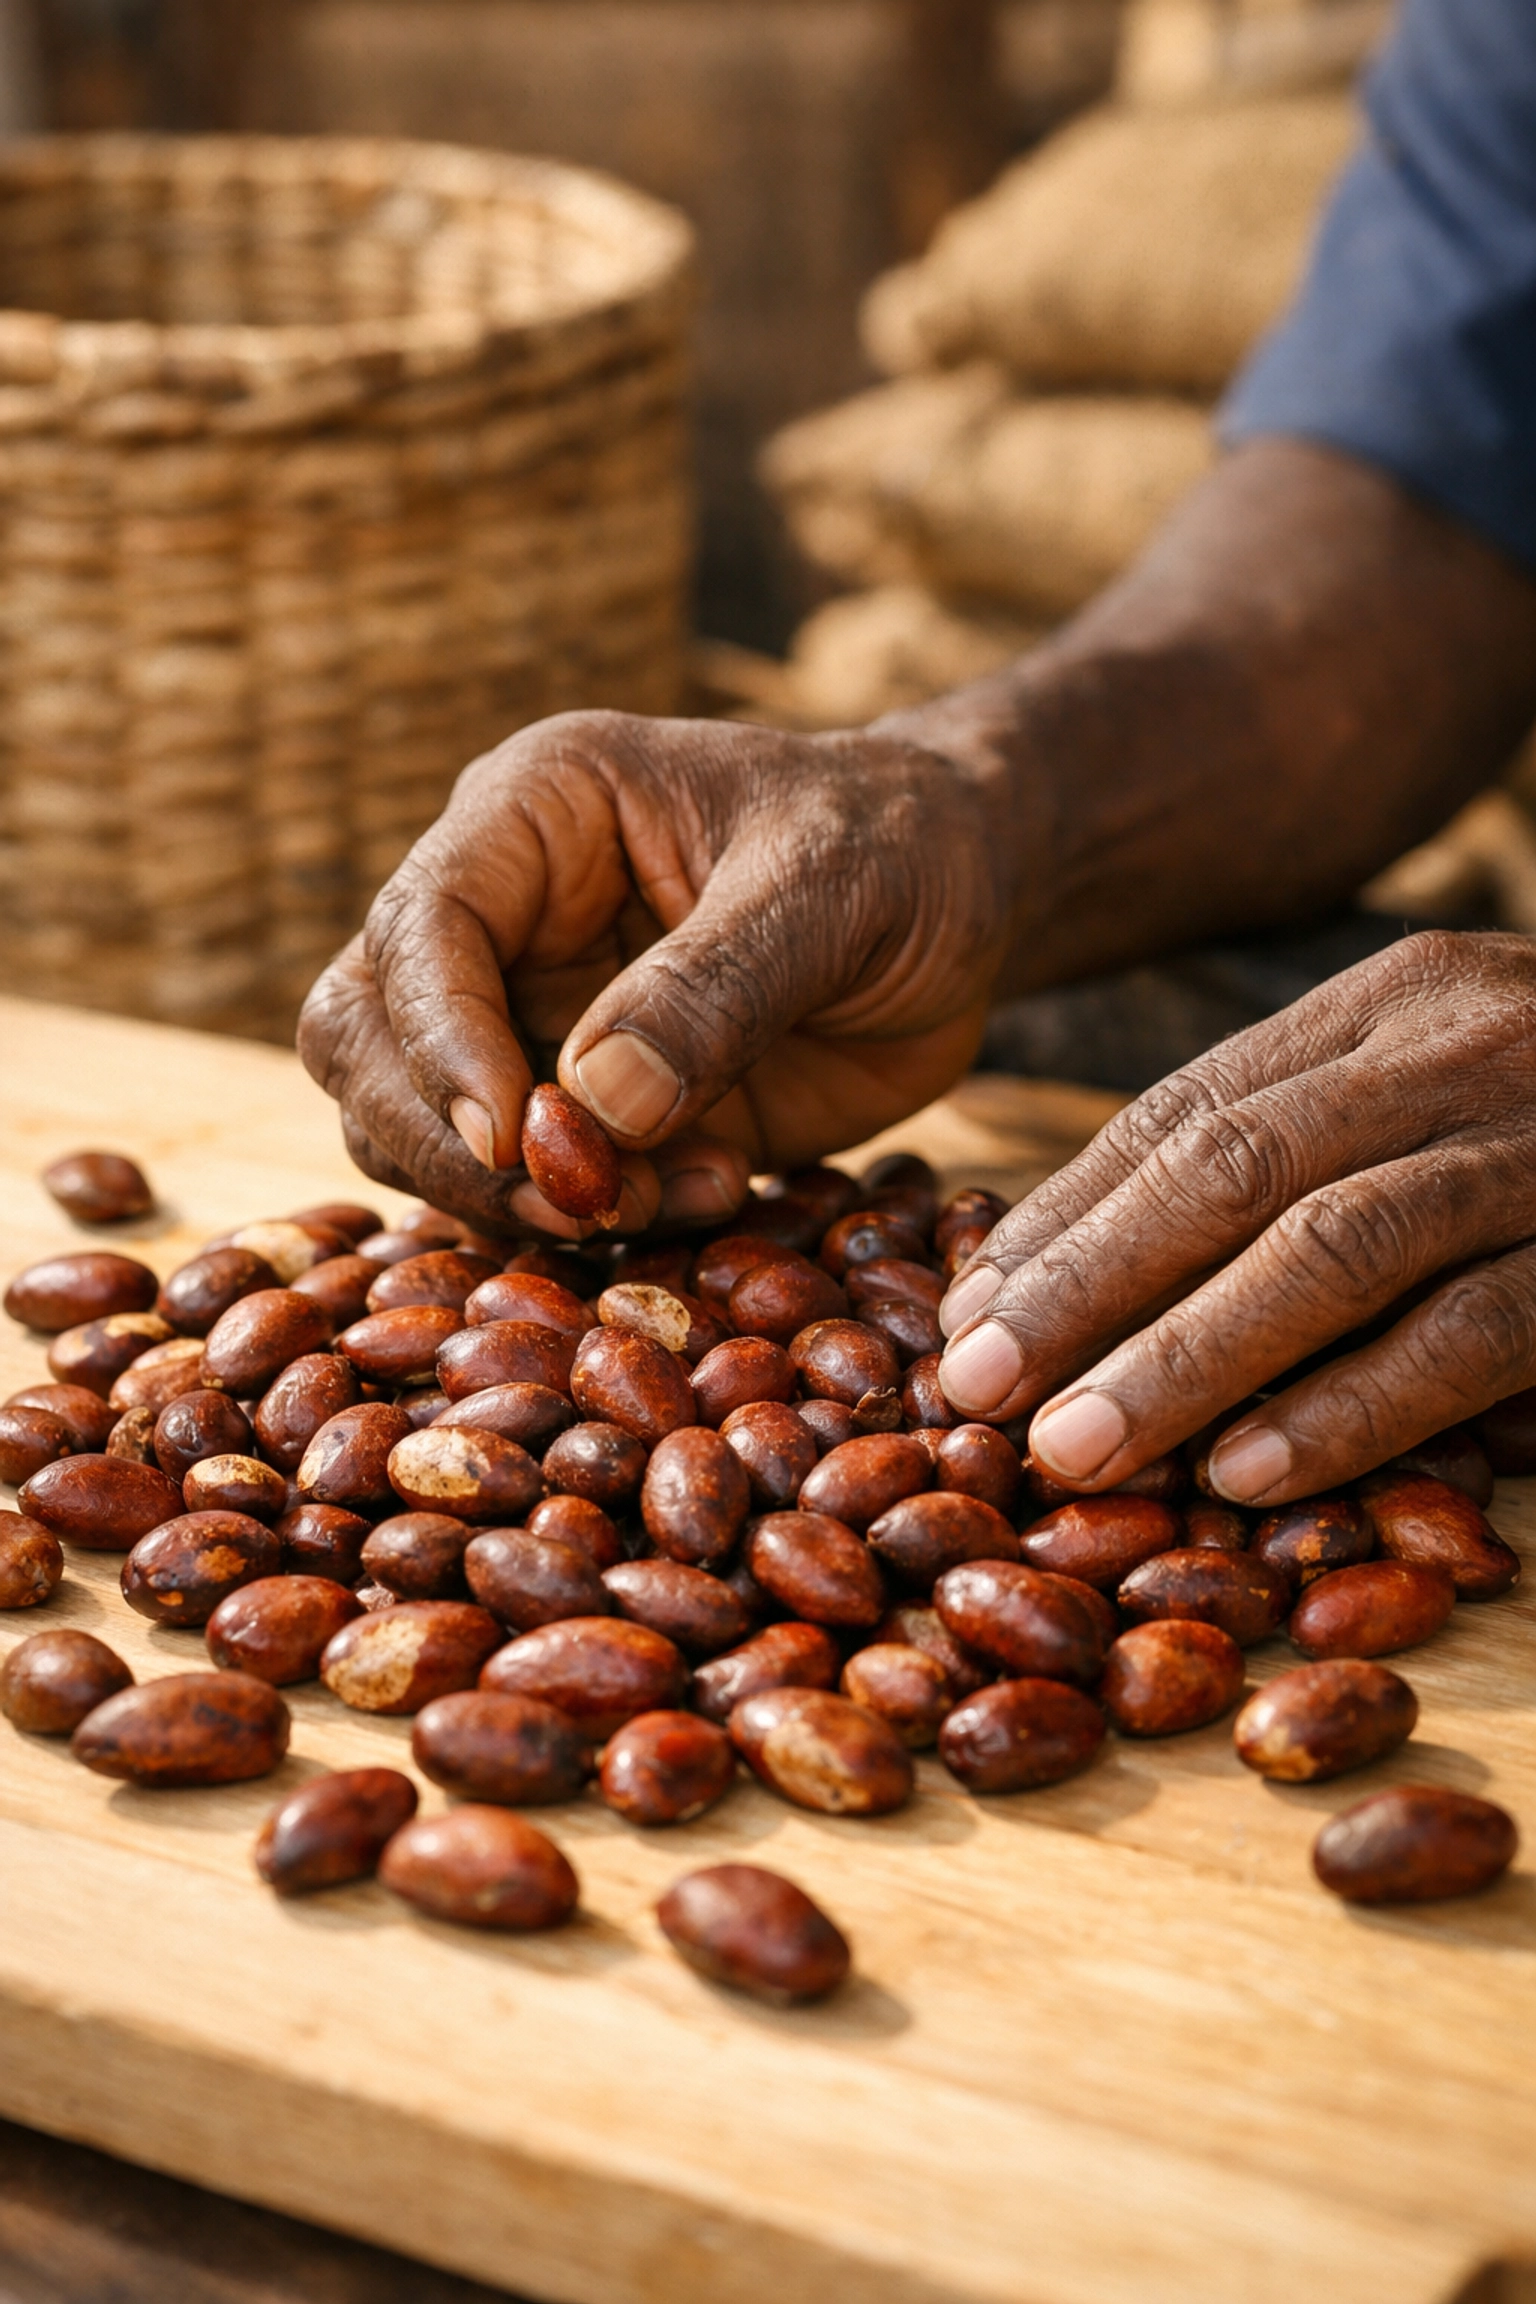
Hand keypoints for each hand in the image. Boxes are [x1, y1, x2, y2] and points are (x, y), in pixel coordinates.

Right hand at [299, 708, 1012, 1235]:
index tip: (515, 1134)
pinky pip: (521, 1189)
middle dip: (450, 1140)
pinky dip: (586, 1224)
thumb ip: (718, 986)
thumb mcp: (833, 889)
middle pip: (365, 1039)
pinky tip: (704, 1200)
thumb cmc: (897, 847)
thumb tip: (593, 1102)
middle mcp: (502, 917)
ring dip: (516, 1196)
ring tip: (664, 1197)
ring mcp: (528, 1018)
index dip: (441, 1040)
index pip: (419, 928)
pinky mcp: (580, 1111)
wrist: (961, 900)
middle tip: (577, 1199)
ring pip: (414, 1129)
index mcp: (535, 815)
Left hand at [936, 931, 1535, 1503]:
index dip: (1065, 1215)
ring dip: (1186, 1359)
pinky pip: (1465, 1335)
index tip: (968, 1311)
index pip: (1185, 1108)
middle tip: (980, 1385)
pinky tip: (1245, 1471)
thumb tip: (1075, 1275)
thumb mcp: (1430, 1076)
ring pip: (1329, 1251)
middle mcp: (1452, 1055)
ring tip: (1077, 1446)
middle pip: (1231, 1170)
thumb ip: (1287, 1142)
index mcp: (1386, 1002)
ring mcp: (1534, 1149)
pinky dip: (1346, 1408)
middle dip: (1088, 1284)